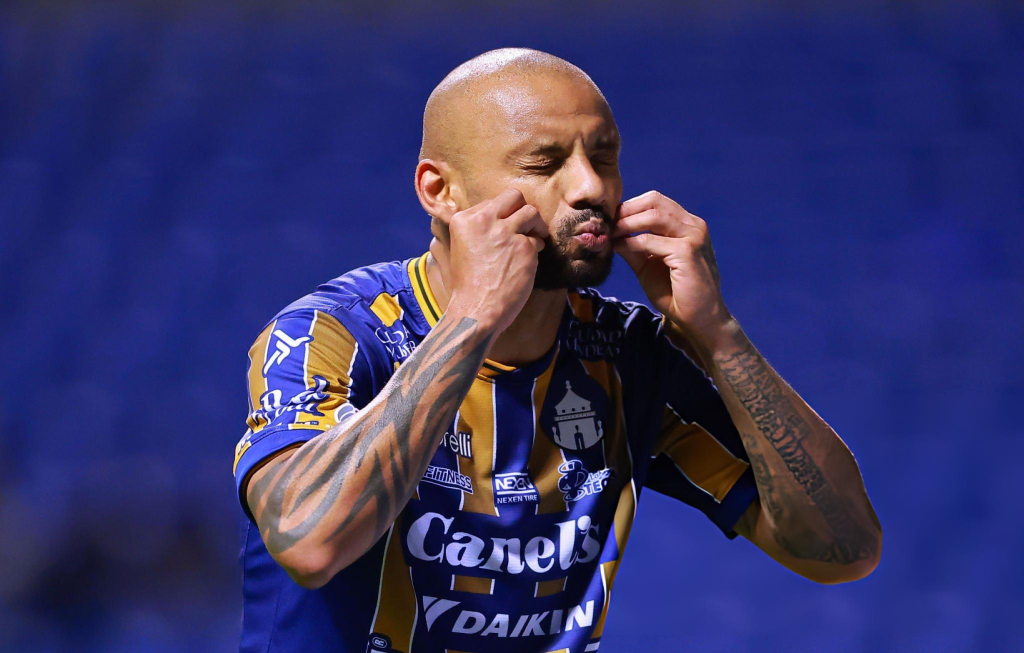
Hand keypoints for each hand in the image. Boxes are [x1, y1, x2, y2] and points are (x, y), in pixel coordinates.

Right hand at [447, 188, 548, 331]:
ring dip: (535, 225)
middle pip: (513, 196)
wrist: (476, 310)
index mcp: (464, 220)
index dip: (502, 214)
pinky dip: (536, 249)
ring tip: (534, 238)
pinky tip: (528, 262)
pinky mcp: (525, 246)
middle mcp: (484, 220)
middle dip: (522, 208)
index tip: (504, 227)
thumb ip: (478, 229)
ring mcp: (506, 232)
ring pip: (531, 212)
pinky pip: (537, 239)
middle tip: (526, 223)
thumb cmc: (468, 285)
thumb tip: (500, 218)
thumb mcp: (461, 248)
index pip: (492, 202)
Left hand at [612, 191, 732, 347]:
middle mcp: (694, 225)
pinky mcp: (688, 251)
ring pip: (653, 215)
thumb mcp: (648, 265)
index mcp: (687, 225)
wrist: (699, 318)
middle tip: (606, 224)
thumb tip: (611, 233)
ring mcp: (693, 236)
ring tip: (610, 233)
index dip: (629, 207)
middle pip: (654, 201)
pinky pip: (651, 240)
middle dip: (626, 210)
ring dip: (627, 223)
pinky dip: (632, 242)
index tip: (609, 220)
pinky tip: (619, 248)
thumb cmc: (676, 294)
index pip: (655, 202)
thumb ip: (633, 248)